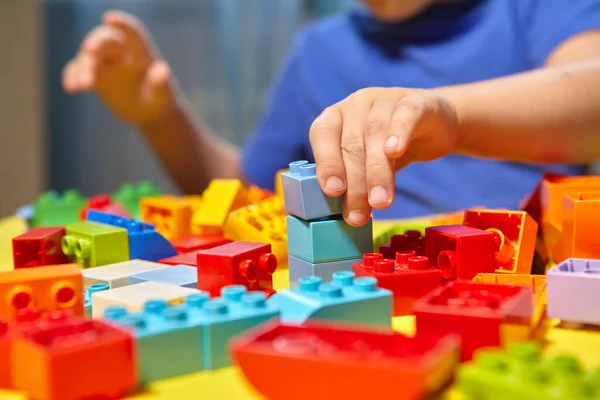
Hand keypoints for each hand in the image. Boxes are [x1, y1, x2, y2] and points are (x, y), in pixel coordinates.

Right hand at [62, 10, 175, 126]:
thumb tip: (162, 70)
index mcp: (141, 50)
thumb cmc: (159, 98)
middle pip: (105, 40)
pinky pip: (79, 71)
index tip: (109, 18)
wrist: (148, 112)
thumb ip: (161, 81)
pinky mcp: (94, 74)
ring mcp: (105, 62)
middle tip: (90, 51)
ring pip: (89, 57)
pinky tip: (71, 88)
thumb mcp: (162, 93)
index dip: (122, 24)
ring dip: (83, 68)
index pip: (131, 32)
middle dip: (96, 43)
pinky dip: (73, 76)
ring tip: (83, 85)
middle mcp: (121, 51)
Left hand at [309, 87, 461, 225]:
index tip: (333, 192)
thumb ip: (355, 181)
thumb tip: (349, 216)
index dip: (326, 163)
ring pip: (376, 134)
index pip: (322, 134)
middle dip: (355, 184)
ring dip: (376, 172)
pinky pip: (404, 116)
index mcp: (336, 117)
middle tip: (359, 214)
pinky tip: (395, 152)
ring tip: (380, 202)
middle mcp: (356, 104)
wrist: (435, 126)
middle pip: (351, 144)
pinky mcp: (415, 102)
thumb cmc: (391, 149)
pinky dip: (398, 133)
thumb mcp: (368, 164)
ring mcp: (385, 99)